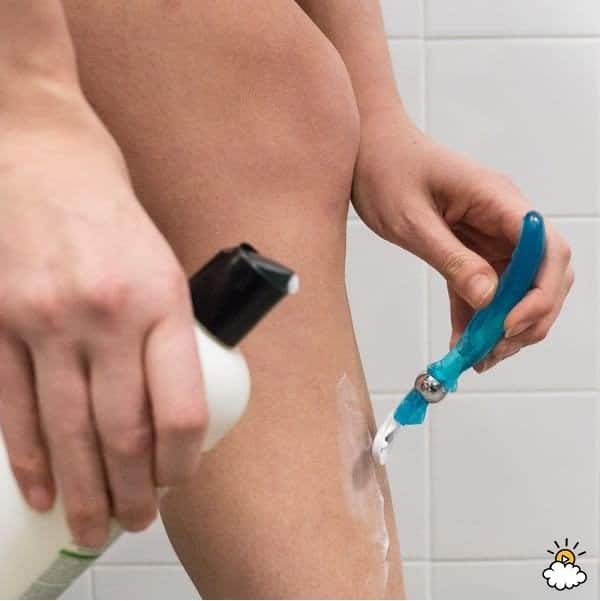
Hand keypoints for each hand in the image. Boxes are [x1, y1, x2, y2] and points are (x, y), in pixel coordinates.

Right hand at [0, 81, 206, 546]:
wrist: (41, 154)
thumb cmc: (111, 211)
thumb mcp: (163, 264)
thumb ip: (167, 333)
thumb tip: (169, 402)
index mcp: (162, 300)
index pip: (180, 408)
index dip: (179, 461)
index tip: (175, 480)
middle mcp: (106, 316)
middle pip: (121, 432)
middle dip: (129, 492)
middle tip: (133, 522)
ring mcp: (45, 321)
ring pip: (66, 431)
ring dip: (80, 489)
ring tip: (92, 525)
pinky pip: (11, 407)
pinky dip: (28, 458)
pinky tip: (40, 490)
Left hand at [352, 107, 573, 371]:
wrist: (367, 149)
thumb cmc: (387, 168)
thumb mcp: (412, 220)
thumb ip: (451, 259)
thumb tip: (489, 299)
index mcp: (497, 200)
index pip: (547, 250)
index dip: (540, 294)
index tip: (509, 325)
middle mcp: (503, 218)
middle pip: (540, 275)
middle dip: (526, 318)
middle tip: (492, 351)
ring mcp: (487, 234)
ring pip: (514, 288)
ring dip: (501, 325)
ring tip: (476, 358)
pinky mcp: (467, 248)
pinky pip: (481, 288)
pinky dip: (476, 317)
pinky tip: (461, 342)